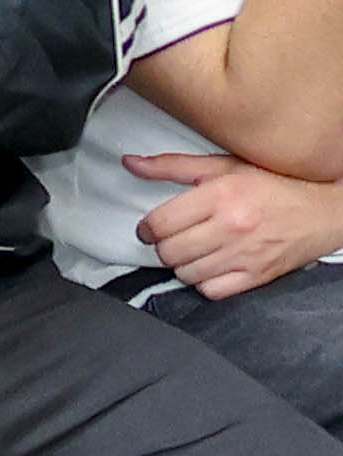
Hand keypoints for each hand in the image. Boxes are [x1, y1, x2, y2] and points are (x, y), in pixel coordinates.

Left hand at [130, 146, 342, 300]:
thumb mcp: (225, 167)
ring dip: (183, 264)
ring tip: (193, 251)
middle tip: (173, 239)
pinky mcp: (258, 276)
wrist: (325, 210)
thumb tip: (131, 163)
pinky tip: (211, 266)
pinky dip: (205, 282)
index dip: (147, 228)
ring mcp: (246, 254)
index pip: (160, 223)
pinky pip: (211, 291)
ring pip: (186, 273)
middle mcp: (232, 226)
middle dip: (164, 246)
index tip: (151, 228)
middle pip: (169, 251)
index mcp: (222, 195)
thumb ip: (174, 166)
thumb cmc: (275, 184)